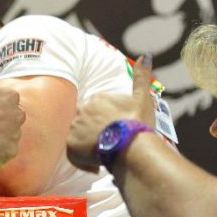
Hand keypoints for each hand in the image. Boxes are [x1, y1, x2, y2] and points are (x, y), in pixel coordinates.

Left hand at [66, 54, 154, 171]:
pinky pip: (73, 152)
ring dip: (89, 143)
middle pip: (85, 121)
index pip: (97, 109)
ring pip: (79, 136)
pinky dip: (83, 158)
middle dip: (95, 131)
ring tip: (106, 152)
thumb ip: (141, 77)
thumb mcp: (143, 98)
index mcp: (97, 98)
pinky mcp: (70, 145)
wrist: (131, 147)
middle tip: (111, 142)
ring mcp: (74, 127)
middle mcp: (82, 110)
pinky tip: (99, 161)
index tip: (117, 129)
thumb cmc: (138, 124)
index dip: (107, 121)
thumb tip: (146, 55)